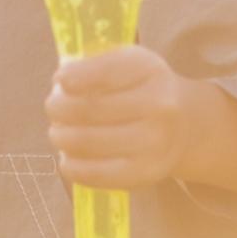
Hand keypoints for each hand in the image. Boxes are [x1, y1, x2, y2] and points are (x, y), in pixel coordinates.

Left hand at [45, 44, 193, 190]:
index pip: (104, 73)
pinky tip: (67, 160)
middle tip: (52, 108)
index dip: (73, 77)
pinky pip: (100, 174)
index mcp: (149, 71)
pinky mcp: (147, 173)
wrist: (185, 125)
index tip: (58, 80)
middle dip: (59, 108)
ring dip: (61, 137)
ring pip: (89, 142)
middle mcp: (159, 107)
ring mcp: (155, 143)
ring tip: (57, 133)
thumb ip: (94, 65)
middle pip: (90, 109)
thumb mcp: (127, 63)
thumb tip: (59, 84)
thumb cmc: (141, 88)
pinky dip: (74, 168)